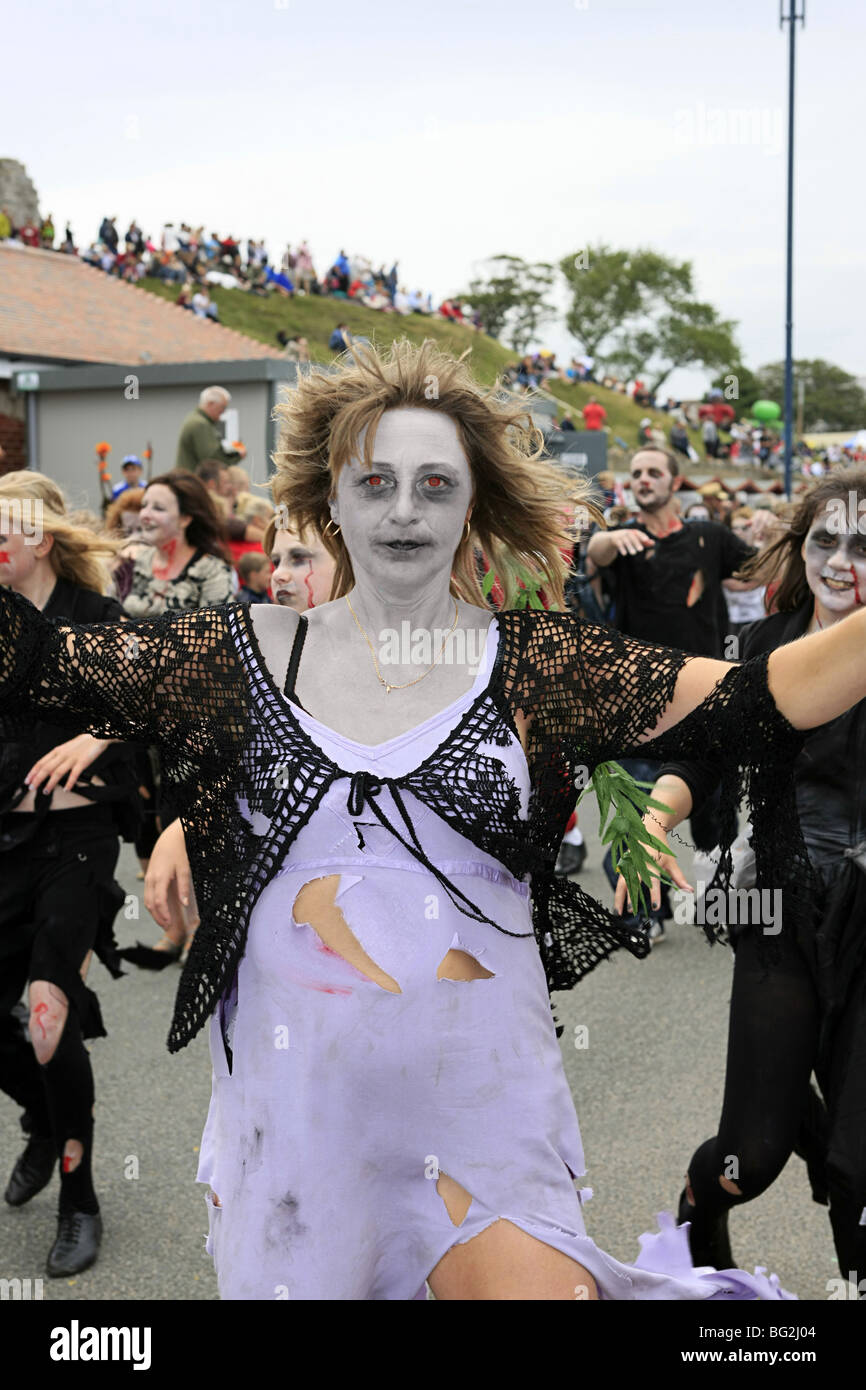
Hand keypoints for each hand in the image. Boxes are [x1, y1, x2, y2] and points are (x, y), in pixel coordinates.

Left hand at [25, 734, 109, 793]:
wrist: (96, 737)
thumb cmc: (81, 744)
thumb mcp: (66, 749)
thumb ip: (57, 760)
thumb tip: (49, 772)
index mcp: (57, 751)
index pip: (41, 762)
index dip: (33, 772)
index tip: (27, 780)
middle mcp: (62, 755)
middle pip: (47, 768)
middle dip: (37, 779)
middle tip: (32, 788)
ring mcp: (72, 758)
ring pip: (58, 772)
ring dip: (50, 783)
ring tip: (46, 791)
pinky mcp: (83, 762)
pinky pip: (74, 774)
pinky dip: (69, 782)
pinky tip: (66, 789)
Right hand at [144, 818, 198, 934]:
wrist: (171, 837)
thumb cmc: (179, 851)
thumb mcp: (184, 869)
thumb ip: (184, 887)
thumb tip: (184, 904)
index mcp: (160, 878)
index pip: (158, 902)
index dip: (163, 915)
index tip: (169, 924)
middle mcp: (151, 879)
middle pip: (150, 903)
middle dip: (157, 917)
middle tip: (167, 927)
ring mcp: (148, 877)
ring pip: (147, 900)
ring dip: (154, 912)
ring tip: (164, 921)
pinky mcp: (149, 876)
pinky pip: (148, 894)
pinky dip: (152, 904)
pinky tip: (160, 909)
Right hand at [609, 529, 655, 557]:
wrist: (610, 539)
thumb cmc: (626, 539)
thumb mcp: (634, 540)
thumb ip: (643, 542)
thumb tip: (653, 543)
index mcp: (631, 531)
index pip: (637, 532)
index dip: (642, 535)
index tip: (647, 540)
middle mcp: (625, 532)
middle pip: (631, 536)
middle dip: (636, 543)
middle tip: (641, 550)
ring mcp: (619, 536)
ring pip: (625, 541)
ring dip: (629, 547)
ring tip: (634, 553)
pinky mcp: (614, 540)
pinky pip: (618, 544)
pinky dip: (622, 549)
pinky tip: (625, 554)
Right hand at [614, 820, 692, 915]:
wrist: (648, 831)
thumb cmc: (661, 849)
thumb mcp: (671, 863)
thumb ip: (679, 878)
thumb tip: (690, 891)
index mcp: (651, 864)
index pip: (653, 882)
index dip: (654, 894)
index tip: (655, 907)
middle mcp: (638, 865)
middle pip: (632, 883)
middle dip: (631, 898)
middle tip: (631, 911)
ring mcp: (629, 865)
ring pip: (621, 883)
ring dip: (619, 898)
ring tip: (618, 912)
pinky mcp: (623, 866)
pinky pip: (620, 881)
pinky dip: (618, 893)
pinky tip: (618, 904)